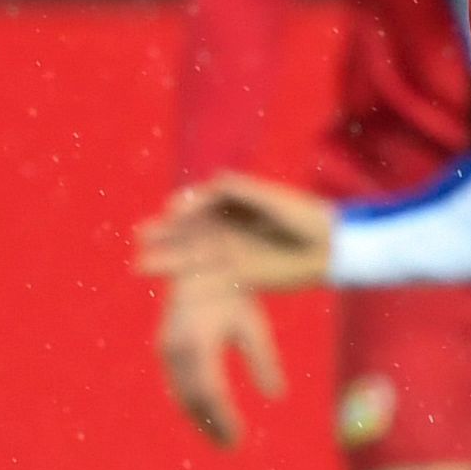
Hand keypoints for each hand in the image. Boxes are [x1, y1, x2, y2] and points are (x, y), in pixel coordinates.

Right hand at [134, 173, 336, 296]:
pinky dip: (189, 285)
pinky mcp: (238, 276)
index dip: (182, 208)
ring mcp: (229, 252)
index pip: (199, 205)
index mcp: (230, 204)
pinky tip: (170, 290)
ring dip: (167, 262)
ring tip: (140, 266)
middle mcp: (225, 227)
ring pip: (192, 257)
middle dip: (164, 235)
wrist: (330, 247)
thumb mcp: (272, 199)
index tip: (170, 211)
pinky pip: (209, 281)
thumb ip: (242, 190)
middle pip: (188, 231)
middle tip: (140, 237)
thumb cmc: (304, 216)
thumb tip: (213, 179)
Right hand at [153, 261, 281, 446]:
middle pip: (194, 400)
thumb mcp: (253, 325)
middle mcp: (177, 347)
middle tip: (233, 447)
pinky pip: (178, 386)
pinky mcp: (164, 350)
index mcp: (200, 341)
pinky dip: (193, 405)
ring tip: (223, 438)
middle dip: (212, 426)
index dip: (225, 420)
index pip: (212, 392)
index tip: (240, 440)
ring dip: (201, 420)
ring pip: (182, 396)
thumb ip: (264, 360)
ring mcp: (166, 349)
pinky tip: (211, 417)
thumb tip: (278, 396)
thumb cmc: (234, 296)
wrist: (199, 268)